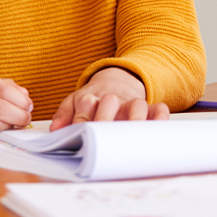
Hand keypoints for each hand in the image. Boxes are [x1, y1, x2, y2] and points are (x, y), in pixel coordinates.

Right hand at [0, 70, 31, 139]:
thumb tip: (25, 95)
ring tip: (14, 124)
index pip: (3, 89)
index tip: (28, 105)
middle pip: (0, 108)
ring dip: (11, 126)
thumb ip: (1, 86)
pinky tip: (1, 128)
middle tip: (26, 118)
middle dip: (20, 115)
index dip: (21, 100)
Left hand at [50, 67, 168, 128]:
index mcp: (89, 98)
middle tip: (105, 134)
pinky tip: (160, 126)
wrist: (115, 81)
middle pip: (109, 103)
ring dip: (135, 117)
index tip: (81, 133)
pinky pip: (159, 108)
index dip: (82, 120)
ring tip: (133, 132)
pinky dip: (161, 116)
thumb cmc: (92, 99)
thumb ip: (64, 115)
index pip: (84, 107)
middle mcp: (111, 99)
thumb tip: (55, 130)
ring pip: (136, 105)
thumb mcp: (73, 102)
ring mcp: (130, 102)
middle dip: (106, 118)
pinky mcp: (149, 107)